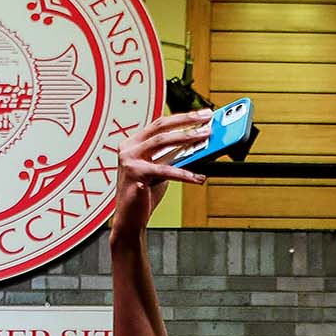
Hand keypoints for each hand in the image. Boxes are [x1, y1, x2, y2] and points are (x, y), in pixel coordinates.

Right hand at [110, 110, 211, 240]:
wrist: (130, 221)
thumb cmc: (145, 197)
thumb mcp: (161, 171)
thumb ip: (173, 157)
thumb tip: (198, 144)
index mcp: (133, 143)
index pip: (160, 124)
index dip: (183, 118)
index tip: (202, 114)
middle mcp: (128, 148)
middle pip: (161, 127)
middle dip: (187, 120)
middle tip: (207, 119)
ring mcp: (129, 160)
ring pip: (162, 142)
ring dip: (187, 138)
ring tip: (205, 137)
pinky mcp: (135, 174)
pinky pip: (165, 171)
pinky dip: (184, 173)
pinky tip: (198, 177)